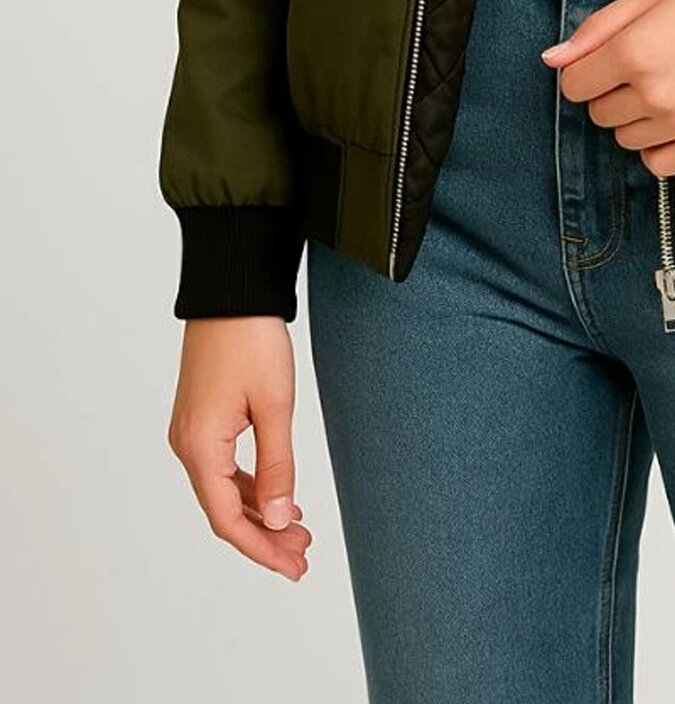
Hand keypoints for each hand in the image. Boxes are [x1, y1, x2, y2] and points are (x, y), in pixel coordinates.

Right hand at [167, 316, 312, 581]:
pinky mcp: (202, 419)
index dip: (261, 549)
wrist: (232, 290)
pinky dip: (251, 487)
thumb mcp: (275, 404)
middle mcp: (188, 445)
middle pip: (224, 511)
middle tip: (303, 555)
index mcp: (201, 447)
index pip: (227, 519)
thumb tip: (281, 518)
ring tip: (299, 531)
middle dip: (265, 537)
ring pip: (224, 491)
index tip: (294, 566)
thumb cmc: (251, 339)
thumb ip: (278, 465)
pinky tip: (277, 495)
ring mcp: (192, 432)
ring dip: (260, 513)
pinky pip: (224, 468)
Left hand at [540, 0, 674, 173]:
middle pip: (597, 114)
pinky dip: (658, 145)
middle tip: (649, 66)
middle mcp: (653, 92)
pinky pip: (656, 163)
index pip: (573, 85)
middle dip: (613, 91)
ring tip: (672, 85)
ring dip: (637, 117)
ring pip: (624, 139)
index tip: (611, 59)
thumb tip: (553, 59)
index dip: (587, 70)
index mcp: (635, 50)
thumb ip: (598, 28)